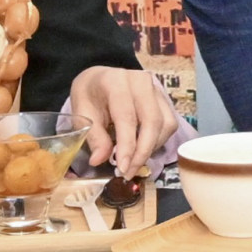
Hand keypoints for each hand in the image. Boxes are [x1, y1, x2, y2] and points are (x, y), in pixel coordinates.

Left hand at [64, 63, 178, 176]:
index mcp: (115, 81)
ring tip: (133, 162)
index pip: (126, 117)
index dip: (127, 145)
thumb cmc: (90, 96)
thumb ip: (93, 136)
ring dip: (151, 148)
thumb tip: (99, 160)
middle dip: (142, 152)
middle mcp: (140, 81)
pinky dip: (158, 141)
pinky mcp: (164, 99)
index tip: (123, 168)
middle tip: (129, 172)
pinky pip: (169, 124)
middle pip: (152, 121)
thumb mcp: (81, 114)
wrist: (100, 80)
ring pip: (165, 124)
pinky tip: (142, 148)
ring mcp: (156, 89)